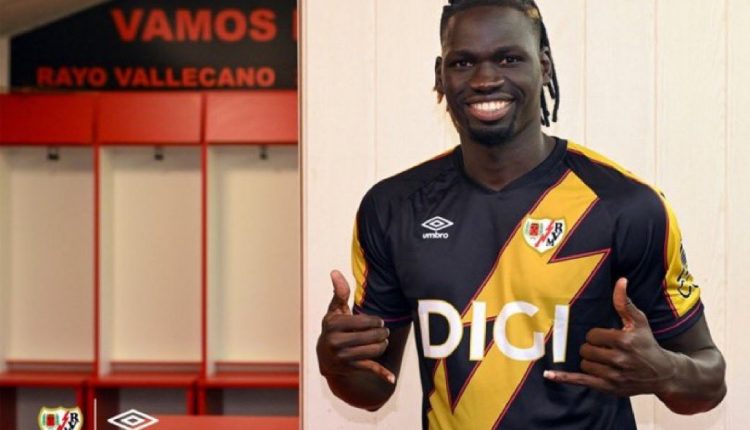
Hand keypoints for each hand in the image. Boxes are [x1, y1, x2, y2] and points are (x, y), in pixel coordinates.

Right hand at [316, 270, 394, 383]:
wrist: (324, 357)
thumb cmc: (334, 328)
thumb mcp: (334, 310)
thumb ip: (339, 292)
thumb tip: (335, 271)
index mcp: (334, 325)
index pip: (363, 321)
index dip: (375, 321)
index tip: (379, 321)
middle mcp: (336, 342)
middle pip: (370, 336)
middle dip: (381, 332)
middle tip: (384, 330)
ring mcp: (344, 357)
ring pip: (374, 350)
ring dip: (383, 344)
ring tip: (383, 340)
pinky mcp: (351, 368)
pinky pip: (370, 369)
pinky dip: (382, 374)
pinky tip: (392, 378)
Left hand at [544, 278, 676, 396]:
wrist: (662, 373)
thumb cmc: (647, 344)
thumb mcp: (639, 322)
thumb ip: (624, 303)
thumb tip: (620, 280)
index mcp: (623, 341)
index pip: (592, 335)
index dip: (596, 335)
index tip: (606, 337)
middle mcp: (618, 359)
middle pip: (586, 350)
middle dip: (591, 347)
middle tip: (603, 348)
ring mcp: (613, 376)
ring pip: (584, 364)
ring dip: (589, 360)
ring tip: (602, 359)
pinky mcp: (608, 387)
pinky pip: (581, 381)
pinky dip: (564, 378)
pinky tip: (549, 375)